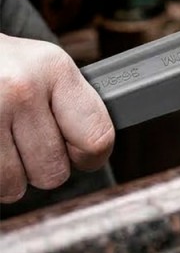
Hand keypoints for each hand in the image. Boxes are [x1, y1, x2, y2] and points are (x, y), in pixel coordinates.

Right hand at [0, 35, 114, 202]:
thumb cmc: (6, 66)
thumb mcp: (46, 66)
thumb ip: (73, 103)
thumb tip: (97, 149)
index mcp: (56, 69)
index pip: (96, 138)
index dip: (92, 157)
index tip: (82, 157)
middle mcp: (23, 91)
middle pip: (54, 171)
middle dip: (44, 166)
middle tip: (31, 143)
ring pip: (15, 186)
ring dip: (11, 175)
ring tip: (5, 142)